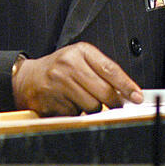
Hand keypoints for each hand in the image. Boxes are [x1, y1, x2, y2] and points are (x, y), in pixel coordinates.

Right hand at [12, 43, 142, 115]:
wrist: (27, 77)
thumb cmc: (59, 69)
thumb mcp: (80, 61)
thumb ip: (103, 73)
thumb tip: (127, 93)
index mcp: (81, 51)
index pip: (110, 69)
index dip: (126, 85)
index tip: (137, 97)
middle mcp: (69, 64)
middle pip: (103, 92)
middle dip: (112, 102)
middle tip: (114, 105)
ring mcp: (58, 82)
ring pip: (91, 105)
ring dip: (91, 108)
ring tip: (80, 98)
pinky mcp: (50, 99)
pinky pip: (75, 114)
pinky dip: (75, 112)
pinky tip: (67, 102)